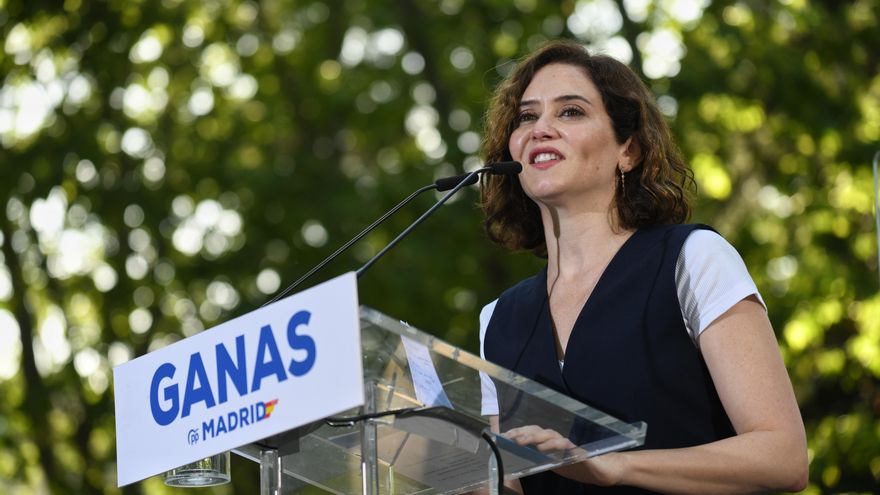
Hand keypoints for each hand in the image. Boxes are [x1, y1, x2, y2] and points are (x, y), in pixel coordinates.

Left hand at [502, 425, 623, 486]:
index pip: (531, 432)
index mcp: (549, 443)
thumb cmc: (575, 466)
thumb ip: (539, 459)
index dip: (518, 432)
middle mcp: (557, 440)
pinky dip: (554, 445)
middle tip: (509, 437)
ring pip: (549, 435)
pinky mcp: (578, 452)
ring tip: (522, 441)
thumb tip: (518, 458)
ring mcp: (567, 445)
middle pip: (538, 430)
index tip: (503, 435)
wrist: (601, 470)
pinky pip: (565, 446)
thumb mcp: (552, 463)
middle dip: (522, 432)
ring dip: (534, 436)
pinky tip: (545, 448)